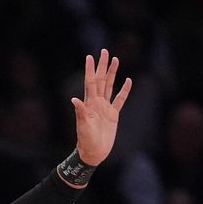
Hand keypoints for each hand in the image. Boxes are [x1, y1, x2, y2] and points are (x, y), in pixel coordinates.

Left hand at [71, 49, 132, 165]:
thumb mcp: (83, 126)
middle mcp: (96, 103)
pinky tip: (128, 81)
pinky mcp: (113, 115)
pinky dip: (124, 90)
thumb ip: (80, 112)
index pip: (90, 82)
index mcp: (89, 103)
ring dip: (112, 73)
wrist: (93, 152)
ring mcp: (105, 108)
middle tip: (104, 51)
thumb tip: (74, 100)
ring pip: (109, 86)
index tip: (90, 56)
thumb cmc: (86, 141)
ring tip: (115, 60)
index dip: (90, 69)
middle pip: (100, 80)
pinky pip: (120, 100)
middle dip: (102, 66)